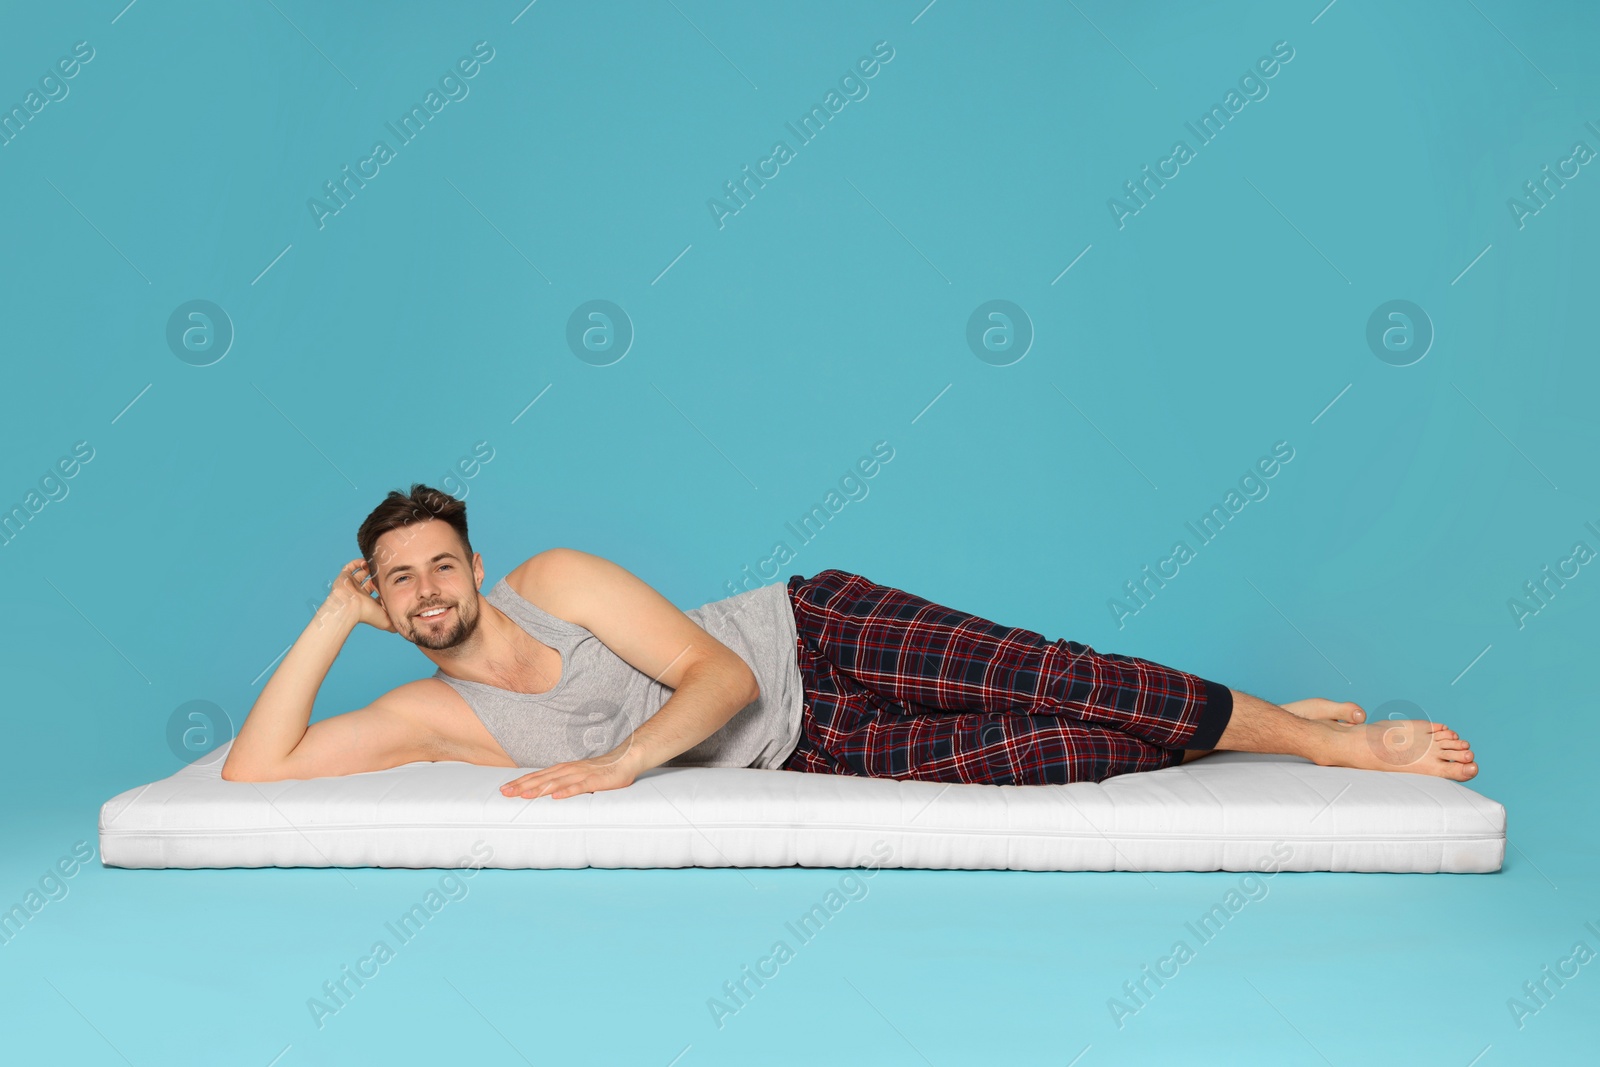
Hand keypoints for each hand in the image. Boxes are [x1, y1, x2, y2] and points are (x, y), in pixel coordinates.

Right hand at [320, 558, 394, 631]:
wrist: (349, 608)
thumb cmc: (367, 614)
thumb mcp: (386, 622)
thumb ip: (395, 624)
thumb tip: (405, 628)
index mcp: (368, 603)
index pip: (377, 593)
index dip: (385, 587)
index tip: (393, 581)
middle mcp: (359, 594)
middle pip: (369, 582)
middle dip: (377, 577)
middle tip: (385, 570)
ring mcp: (351, 586)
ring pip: (360, 574)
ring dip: (368, 569)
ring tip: (376, 565)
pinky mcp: (344, 578)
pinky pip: (350, 568)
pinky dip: (357, 563)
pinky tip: (366, 562)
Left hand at [500, 751, 639, 799]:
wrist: (625, 759)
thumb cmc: (601, 771)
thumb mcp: (578, 777)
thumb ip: (564, 784)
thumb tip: (548, 793)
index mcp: (563, 770)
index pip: (537, 776)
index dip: (520, 782)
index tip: (504, 789)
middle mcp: (568, 770)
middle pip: (542, 779)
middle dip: (522, 786)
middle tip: (504, 793)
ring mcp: (581, 775)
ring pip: (556, 783)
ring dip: (539, 789)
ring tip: (523, 796)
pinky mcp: (594, 781)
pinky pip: (579, 787)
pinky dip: (567, 791)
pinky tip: (557, 797)